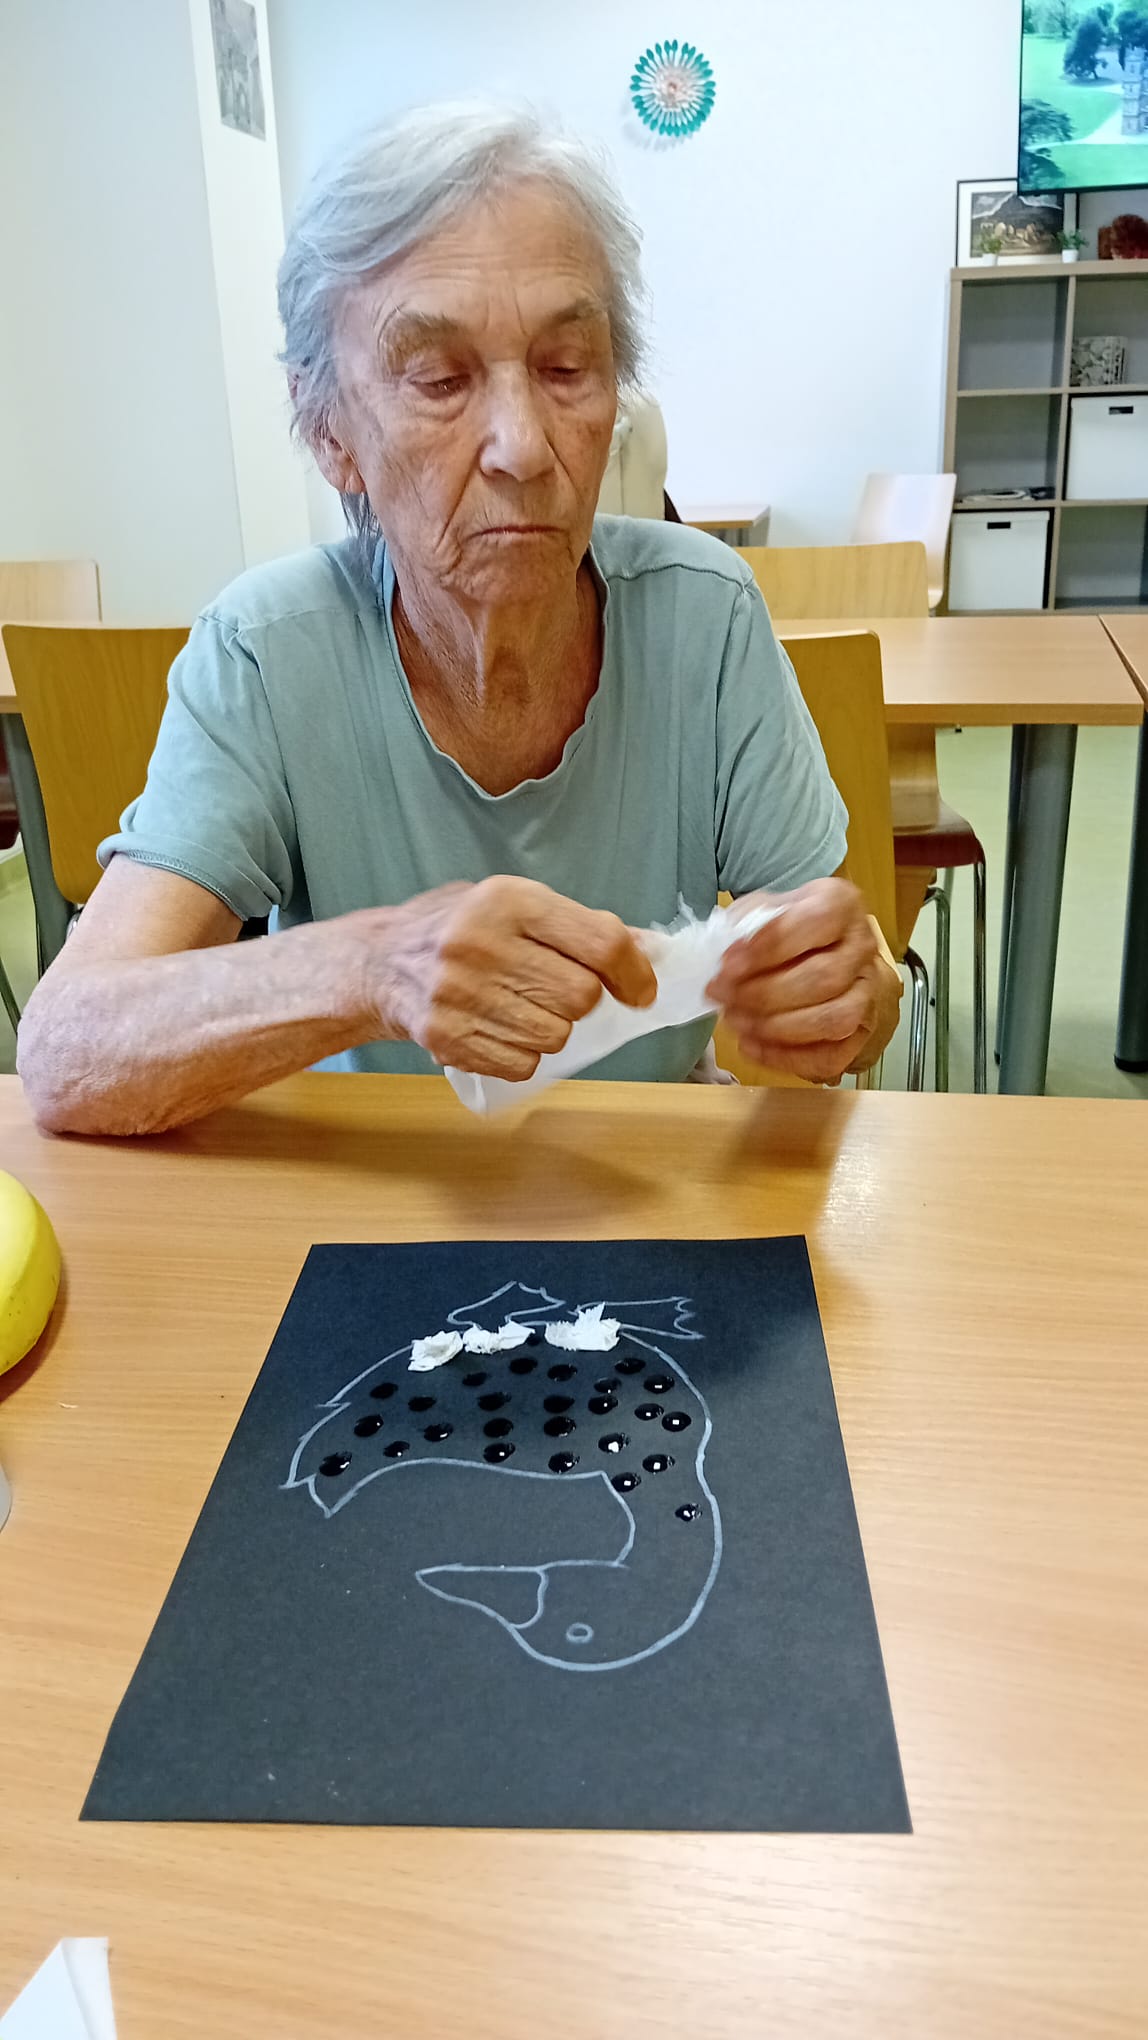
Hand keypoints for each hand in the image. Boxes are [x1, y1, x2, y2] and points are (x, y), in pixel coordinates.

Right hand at [368, 876, 656, 1078]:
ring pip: (555, 1034)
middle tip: (554, 990)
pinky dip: (523, 1053)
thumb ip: (579, 926)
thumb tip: (650, 953)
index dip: (634, 973)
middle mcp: (481, 943)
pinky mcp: (446, 1036)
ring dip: (551, 1028)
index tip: (640, 990)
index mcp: (507, 900)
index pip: (601, 943)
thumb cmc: (460, 928)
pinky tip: (498, 1027)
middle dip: (581, 1000)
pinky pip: (524, 1063)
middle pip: (581, 996)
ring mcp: (459, 994)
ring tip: (519, 1005)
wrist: (380, 962)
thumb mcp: (514, 904)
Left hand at [707, 879, 900, 1084]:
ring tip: (735, 1021)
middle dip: (765, 993)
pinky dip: (787, 1058)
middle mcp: (862, 948)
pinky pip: (831, 1056)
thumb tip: (725, 952)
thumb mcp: (762, 911)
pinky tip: (752, 1046)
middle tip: (723, 996)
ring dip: (777, 1027)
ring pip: (834, 1019)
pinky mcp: (860, 1034)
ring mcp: (867, 993)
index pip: (816, 922)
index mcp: (842, 905)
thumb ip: (744, 925)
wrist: (824, 955)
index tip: (727, 964)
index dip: (769, 946)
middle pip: (824, 978)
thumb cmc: (786, 931)